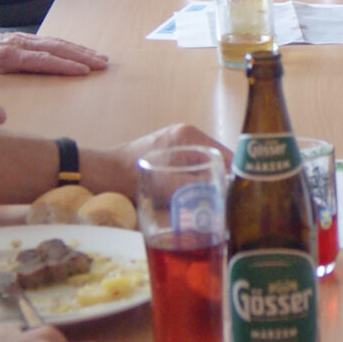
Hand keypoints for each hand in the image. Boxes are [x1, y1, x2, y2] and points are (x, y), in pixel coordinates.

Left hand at [0, 30, 108, 79]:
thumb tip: (2, 115)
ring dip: (79, 50)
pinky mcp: (24, 39)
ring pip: (56, 42)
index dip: (64, 66)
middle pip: (55, 48)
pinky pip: (51, 42)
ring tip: (100, 58)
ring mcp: (21, 38)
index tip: (84, 72)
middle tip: (102, 64)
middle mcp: (16, 43)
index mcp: (6, 56)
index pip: (41, 60)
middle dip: (81, 56)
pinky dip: (69, 47)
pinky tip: (81, 53)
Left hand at [86, 123, 227, 197]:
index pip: (226, 155)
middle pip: (217, 161)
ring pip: (205, 167)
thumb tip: (226, 195)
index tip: (242, 199)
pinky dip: (197, 183)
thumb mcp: (169, 184)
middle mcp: (186, 135)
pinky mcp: (168, 154)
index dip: (236, 177)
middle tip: (231, 206)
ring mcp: (177, 143)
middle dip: (224, 182)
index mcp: (190, 135)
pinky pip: (192, 169)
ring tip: (217, 207)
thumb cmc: (130, 176)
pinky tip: (198, 200)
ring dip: (210, 184)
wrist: (100, 173)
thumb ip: (199, 187)